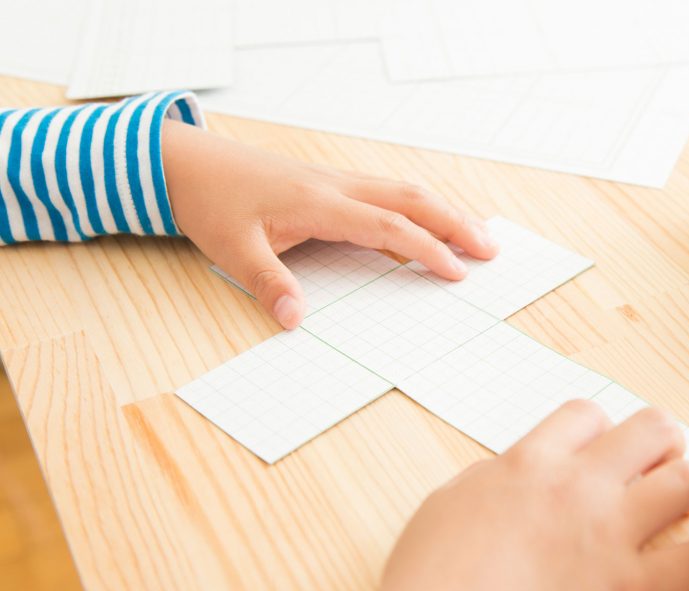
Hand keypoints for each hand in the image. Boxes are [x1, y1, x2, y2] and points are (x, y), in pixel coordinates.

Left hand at [161, 120, 498, 328]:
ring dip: (444, 210)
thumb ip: (267, 283)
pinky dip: (419, 205)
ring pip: (404, 189)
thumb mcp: (231, 248)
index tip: (456, 272)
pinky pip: (388, 190)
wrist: (188, 162)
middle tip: (490, 249)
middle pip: (412, 197)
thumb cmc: (211, 202)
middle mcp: (337, 186)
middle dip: (455, 222)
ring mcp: (337, 181)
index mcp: (320, 204)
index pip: (388, 226)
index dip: (427, 248)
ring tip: (475, 234)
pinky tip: (429, 219)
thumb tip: (295, 321)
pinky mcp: (331, 183)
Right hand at [354, 401, 688, 590]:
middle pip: (651, 429)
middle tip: (658, 463)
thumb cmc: (428, 586)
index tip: (602, 449)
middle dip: (661, 441)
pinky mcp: (632, 590)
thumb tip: (513, 473)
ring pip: (687, 481)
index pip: (587, 414)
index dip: (599, 430)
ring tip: (681, 506)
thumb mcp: (445, 506)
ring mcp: (610, 534)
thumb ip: (491, 480)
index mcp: (529, 464)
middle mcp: (578, 487)